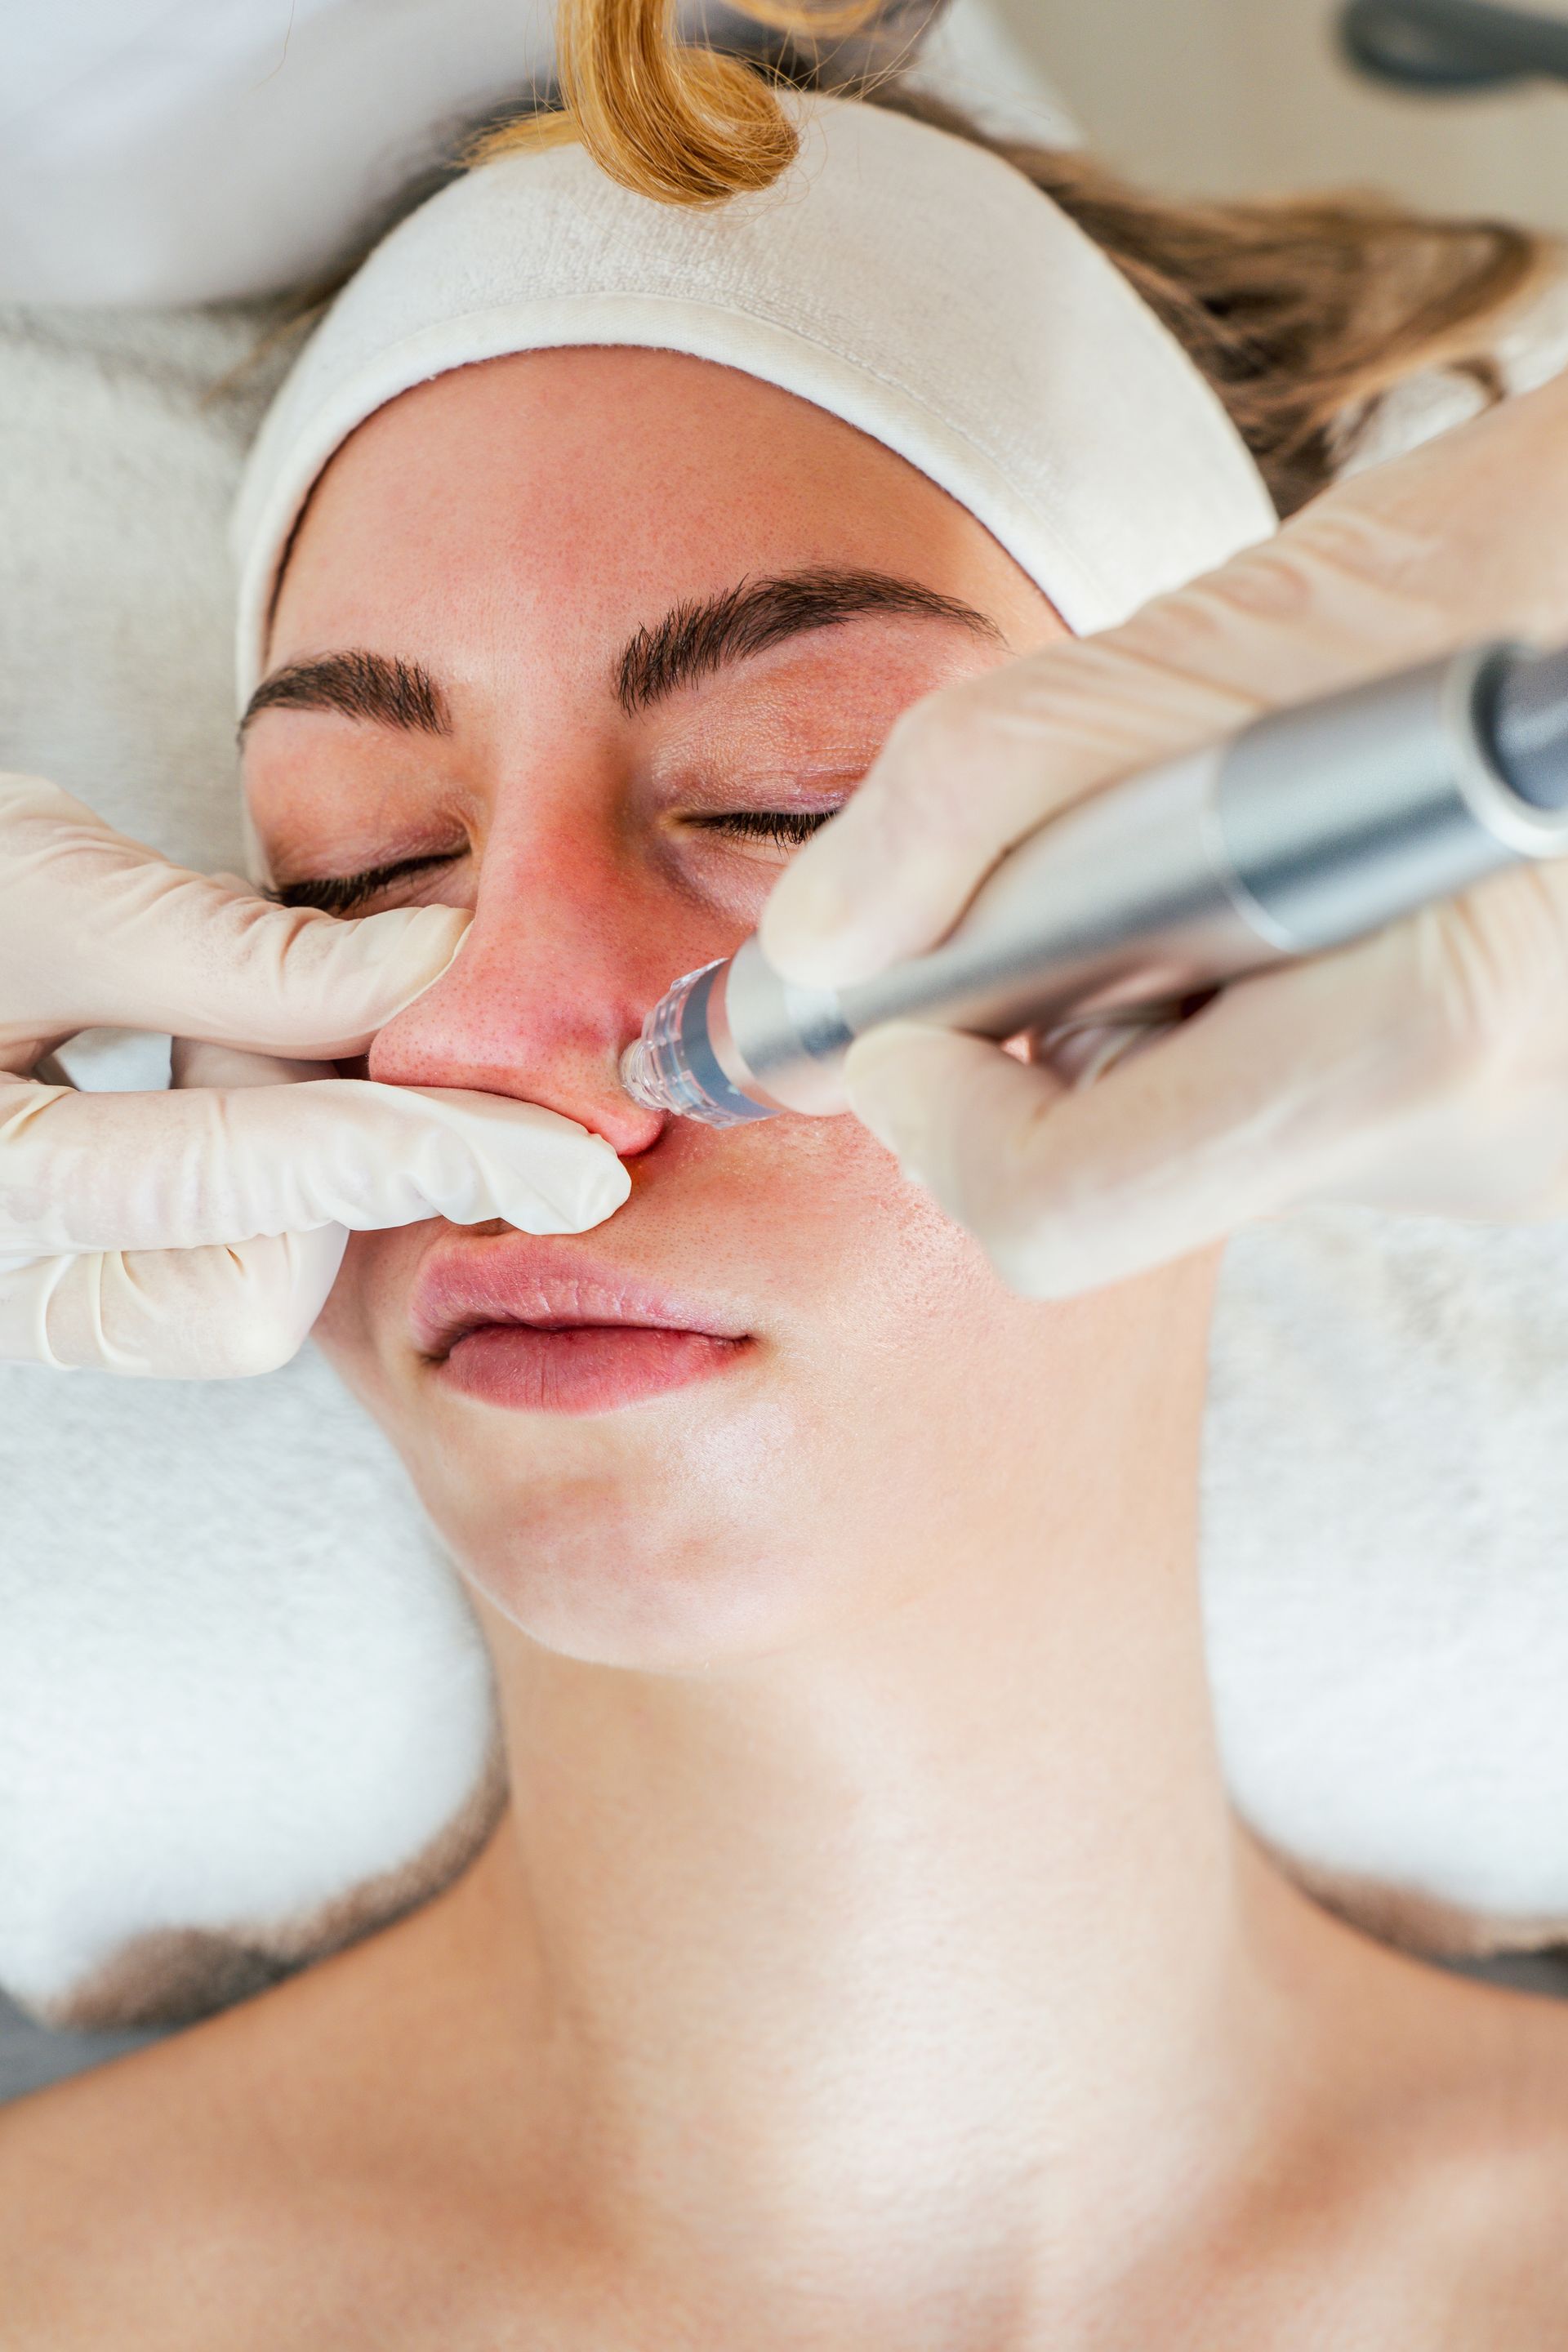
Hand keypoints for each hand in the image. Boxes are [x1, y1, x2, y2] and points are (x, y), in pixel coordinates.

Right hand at [0, 777, 628, 1373]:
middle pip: (251, 1285)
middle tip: (307, 997)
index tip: (570, 1160)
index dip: (414, 1153)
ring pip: (241, 1300)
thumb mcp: (29, 881)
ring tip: (212, 1028)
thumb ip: (232, 951)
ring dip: (299, 1164)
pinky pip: (211, 1278)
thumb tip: (443, 971)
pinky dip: (268, 1180)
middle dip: (334, 1149)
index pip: (234, 1185)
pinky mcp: (67, 1289)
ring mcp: (25, 1302)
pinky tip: (225, 1075)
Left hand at [761, 371, 1567, 1297]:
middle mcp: (1494, 1147)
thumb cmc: (1544, 551)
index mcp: (1434, 1034)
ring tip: (1281, 827)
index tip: (892, 1007)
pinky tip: (1342, 880)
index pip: (1064, 1205)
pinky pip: (1301, 1099)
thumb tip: (822, 943)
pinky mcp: (1526, 1129)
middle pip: (1129, 1166)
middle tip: (1114, 849)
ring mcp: (1523, 1153)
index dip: (930, 1106)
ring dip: (1171, 989)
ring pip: (1211, 1126)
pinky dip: (1258, 999)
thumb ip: (1005, 779)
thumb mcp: (1260, 621)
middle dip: (1061, 1017)